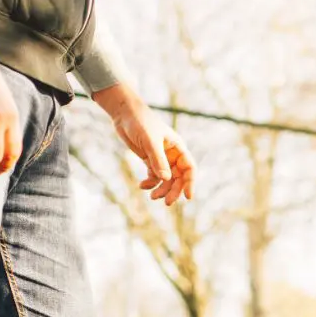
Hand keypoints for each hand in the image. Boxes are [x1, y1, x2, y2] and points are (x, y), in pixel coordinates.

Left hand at [93, 83, 194, 205]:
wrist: (124, 113)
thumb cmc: (140, 122)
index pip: (189, 168)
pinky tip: (142, 186)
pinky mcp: (149, 159)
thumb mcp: (150, 141)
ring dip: (161, 189)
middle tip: (167, 202)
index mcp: (178, 147)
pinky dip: (149, 183)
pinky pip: (153, 176)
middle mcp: (172, 154)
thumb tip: (166, 179)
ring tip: (152, 197)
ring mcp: (160, 158)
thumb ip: (158, 160)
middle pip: (178, 177)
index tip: (188, 197)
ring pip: (166, 179)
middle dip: (174, 190)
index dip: (190, 183)